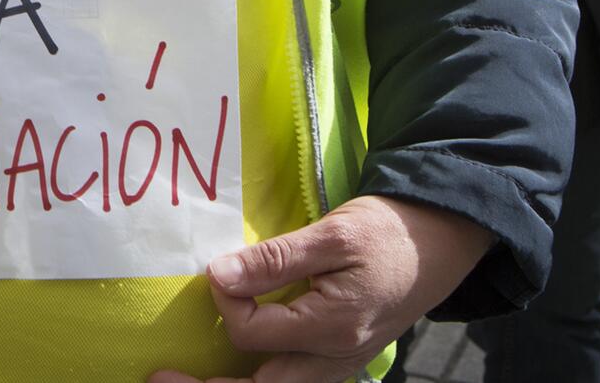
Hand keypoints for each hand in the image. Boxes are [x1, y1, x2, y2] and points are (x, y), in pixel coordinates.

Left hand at [149, 195, 492, 382]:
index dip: (225, 299)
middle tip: (158, 377)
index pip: (251, 331)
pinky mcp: (342, 359)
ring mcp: (340, 366)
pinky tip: (238, 370)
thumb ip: (275, 260)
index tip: (219, 269)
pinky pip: (294, 382)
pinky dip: (261, 379)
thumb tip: (218, 276)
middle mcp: (334, 360)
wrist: (441, 241)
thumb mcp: (331, 235)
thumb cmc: (387, 232)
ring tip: (187, 382)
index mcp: (330, 329)